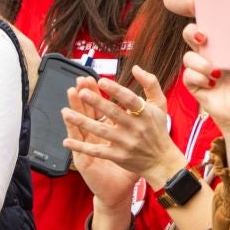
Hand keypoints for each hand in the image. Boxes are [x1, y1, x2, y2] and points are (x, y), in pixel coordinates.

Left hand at [62, 69, 184, 189]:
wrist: (163, 161)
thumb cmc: (158, 129)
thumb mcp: (160, 105)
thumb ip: (150, 84)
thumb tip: (135, 68)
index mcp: (145, 113)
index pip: (130, 99)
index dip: (116, 90)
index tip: (101, 81)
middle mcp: (135, 128)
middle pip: (113, 113)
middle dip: (96, 102)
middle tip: (81, 92)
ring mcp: (125, 143)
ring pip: (101, 131)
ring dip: (82, 122)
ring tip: (66, 113)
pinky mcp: (118, 156)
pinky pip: (97, 151)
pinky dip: (81, 147)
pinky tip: (66, 141)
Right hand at [181, 23, 229, 133]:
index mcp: (224, 48)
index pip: (211, 27)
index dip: (201, 15)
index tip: (196, 3)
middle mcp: (209, 56)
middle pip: (191, 35)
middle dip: (192, 33)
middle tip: (203, 38)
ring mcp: (200, 70)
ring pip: (188, 57)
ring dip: (200, 62)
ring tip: (215, 73)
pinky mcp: (194, 85)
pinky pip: (188, 75)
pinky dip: (198, 78)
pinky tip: (212, 84)